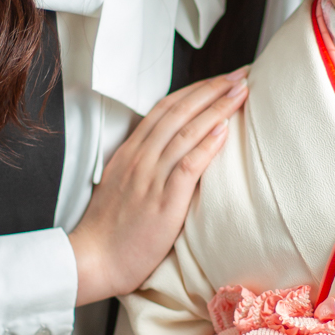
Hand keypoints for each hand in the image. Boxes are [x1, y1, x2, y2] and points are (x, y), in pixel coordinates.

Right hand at [68, 71, 247, 304]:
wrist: (94, 259)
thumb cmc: (111, 230)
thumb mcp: (123, 185)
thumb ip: (145, 165)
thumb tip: (173, 152)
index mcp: (131, 152)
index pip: (166, 108)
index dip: (195, 90)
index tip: (220, 79)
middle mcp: (140, 159)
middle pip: (179, 112)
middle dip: (212, 89)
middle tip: (240, 74)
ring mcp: (150, 178)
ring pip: (186, 132)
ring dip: (216, 108)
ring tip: (240, 92)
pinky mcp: (162, 202)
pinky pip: (186, 166)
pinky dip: (206, 145)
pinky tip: (224, 130)